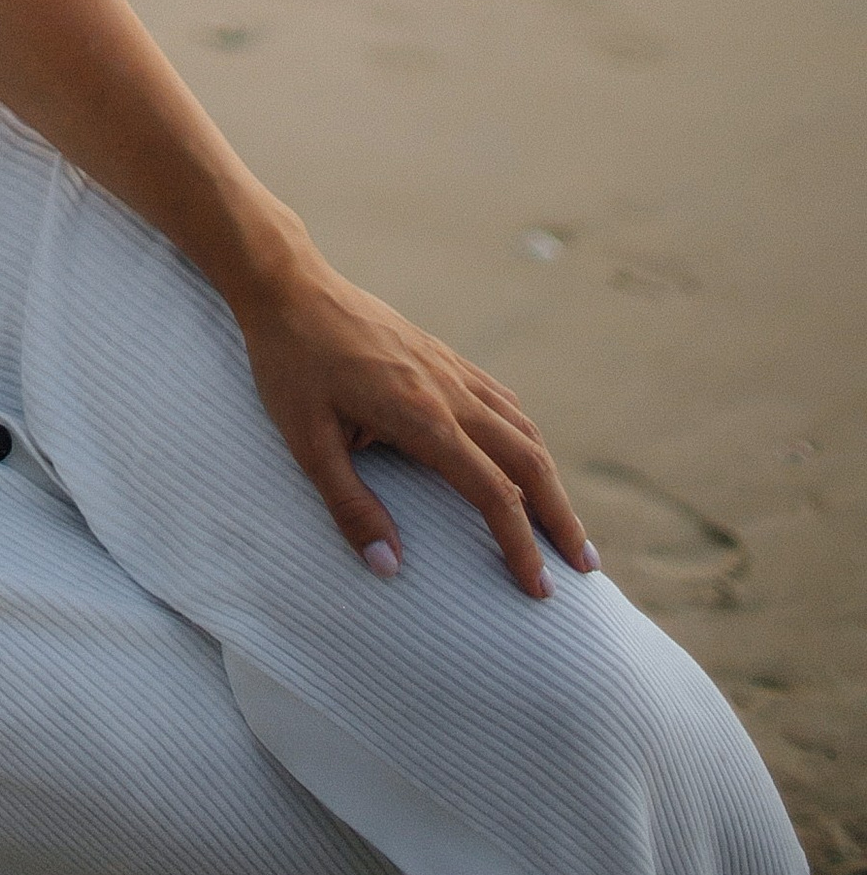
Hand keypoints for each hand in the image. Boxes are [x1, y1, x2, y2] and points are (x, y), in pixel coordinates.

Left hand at [234, 254, 597, 597]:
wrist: (289, 286)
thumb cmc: (290, 364)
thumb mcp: (305, 441)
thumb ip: (350, 506)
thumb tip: (391, 568)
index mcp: (422, 417)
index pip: (492, 493)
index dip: (520, 545)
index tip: (539, 588)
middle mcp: (450, 391)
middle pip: (529, 460)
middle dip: (561, 517)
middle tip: (584, 567)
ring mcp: (450, 369)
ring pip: (523, 428)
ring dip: (551, 479)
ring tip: (565, 523)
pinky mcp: (442, 355)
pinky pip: (501, 400)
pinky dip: (526, 437)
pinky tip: (527, 458)